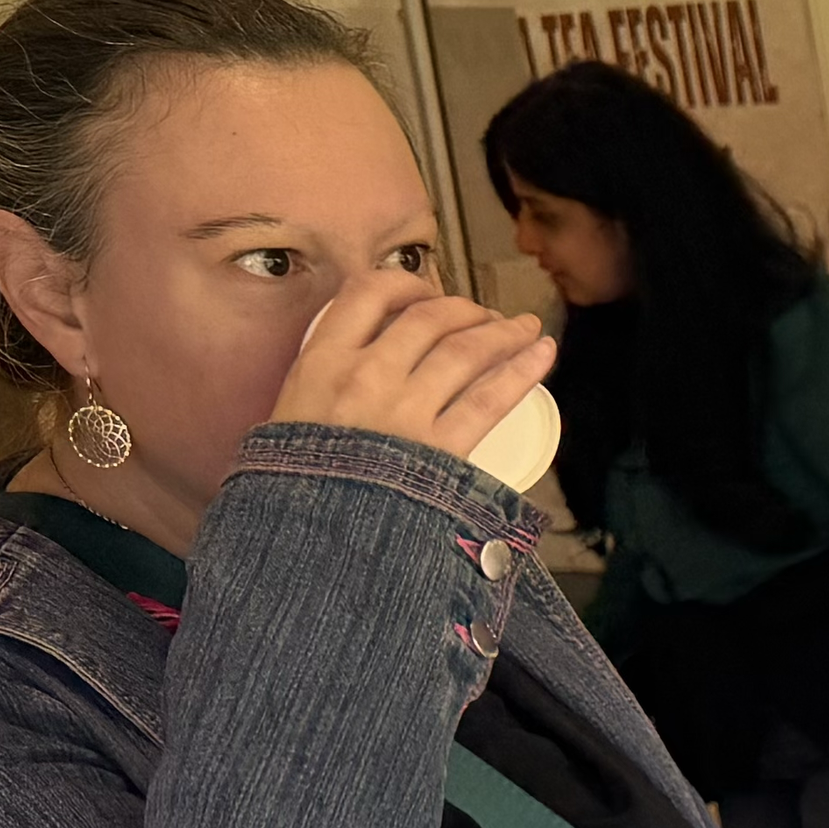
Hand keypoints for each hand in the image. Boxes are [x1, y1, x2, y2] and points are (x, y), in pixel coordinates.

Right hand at [271, 277, 554, 465]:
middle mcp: (367, 374)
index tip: (422, 291)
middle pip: (427, 319)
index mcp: (321, 361)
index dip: (404, 284)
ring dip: (501, 333)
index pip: (368, 294)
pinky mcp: (440, 450)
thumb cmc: (294, 489)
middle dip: (464, 310)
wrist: (310, 543)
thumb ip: (316, 395)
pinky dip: (520, 371)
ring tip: (525, 327)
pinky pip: (489, 400)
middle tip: (486, 316)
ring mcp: (406, 411)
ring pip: (464, 351)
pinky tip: (542, 354)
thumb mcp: (286, 424)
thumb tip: (340, 384)